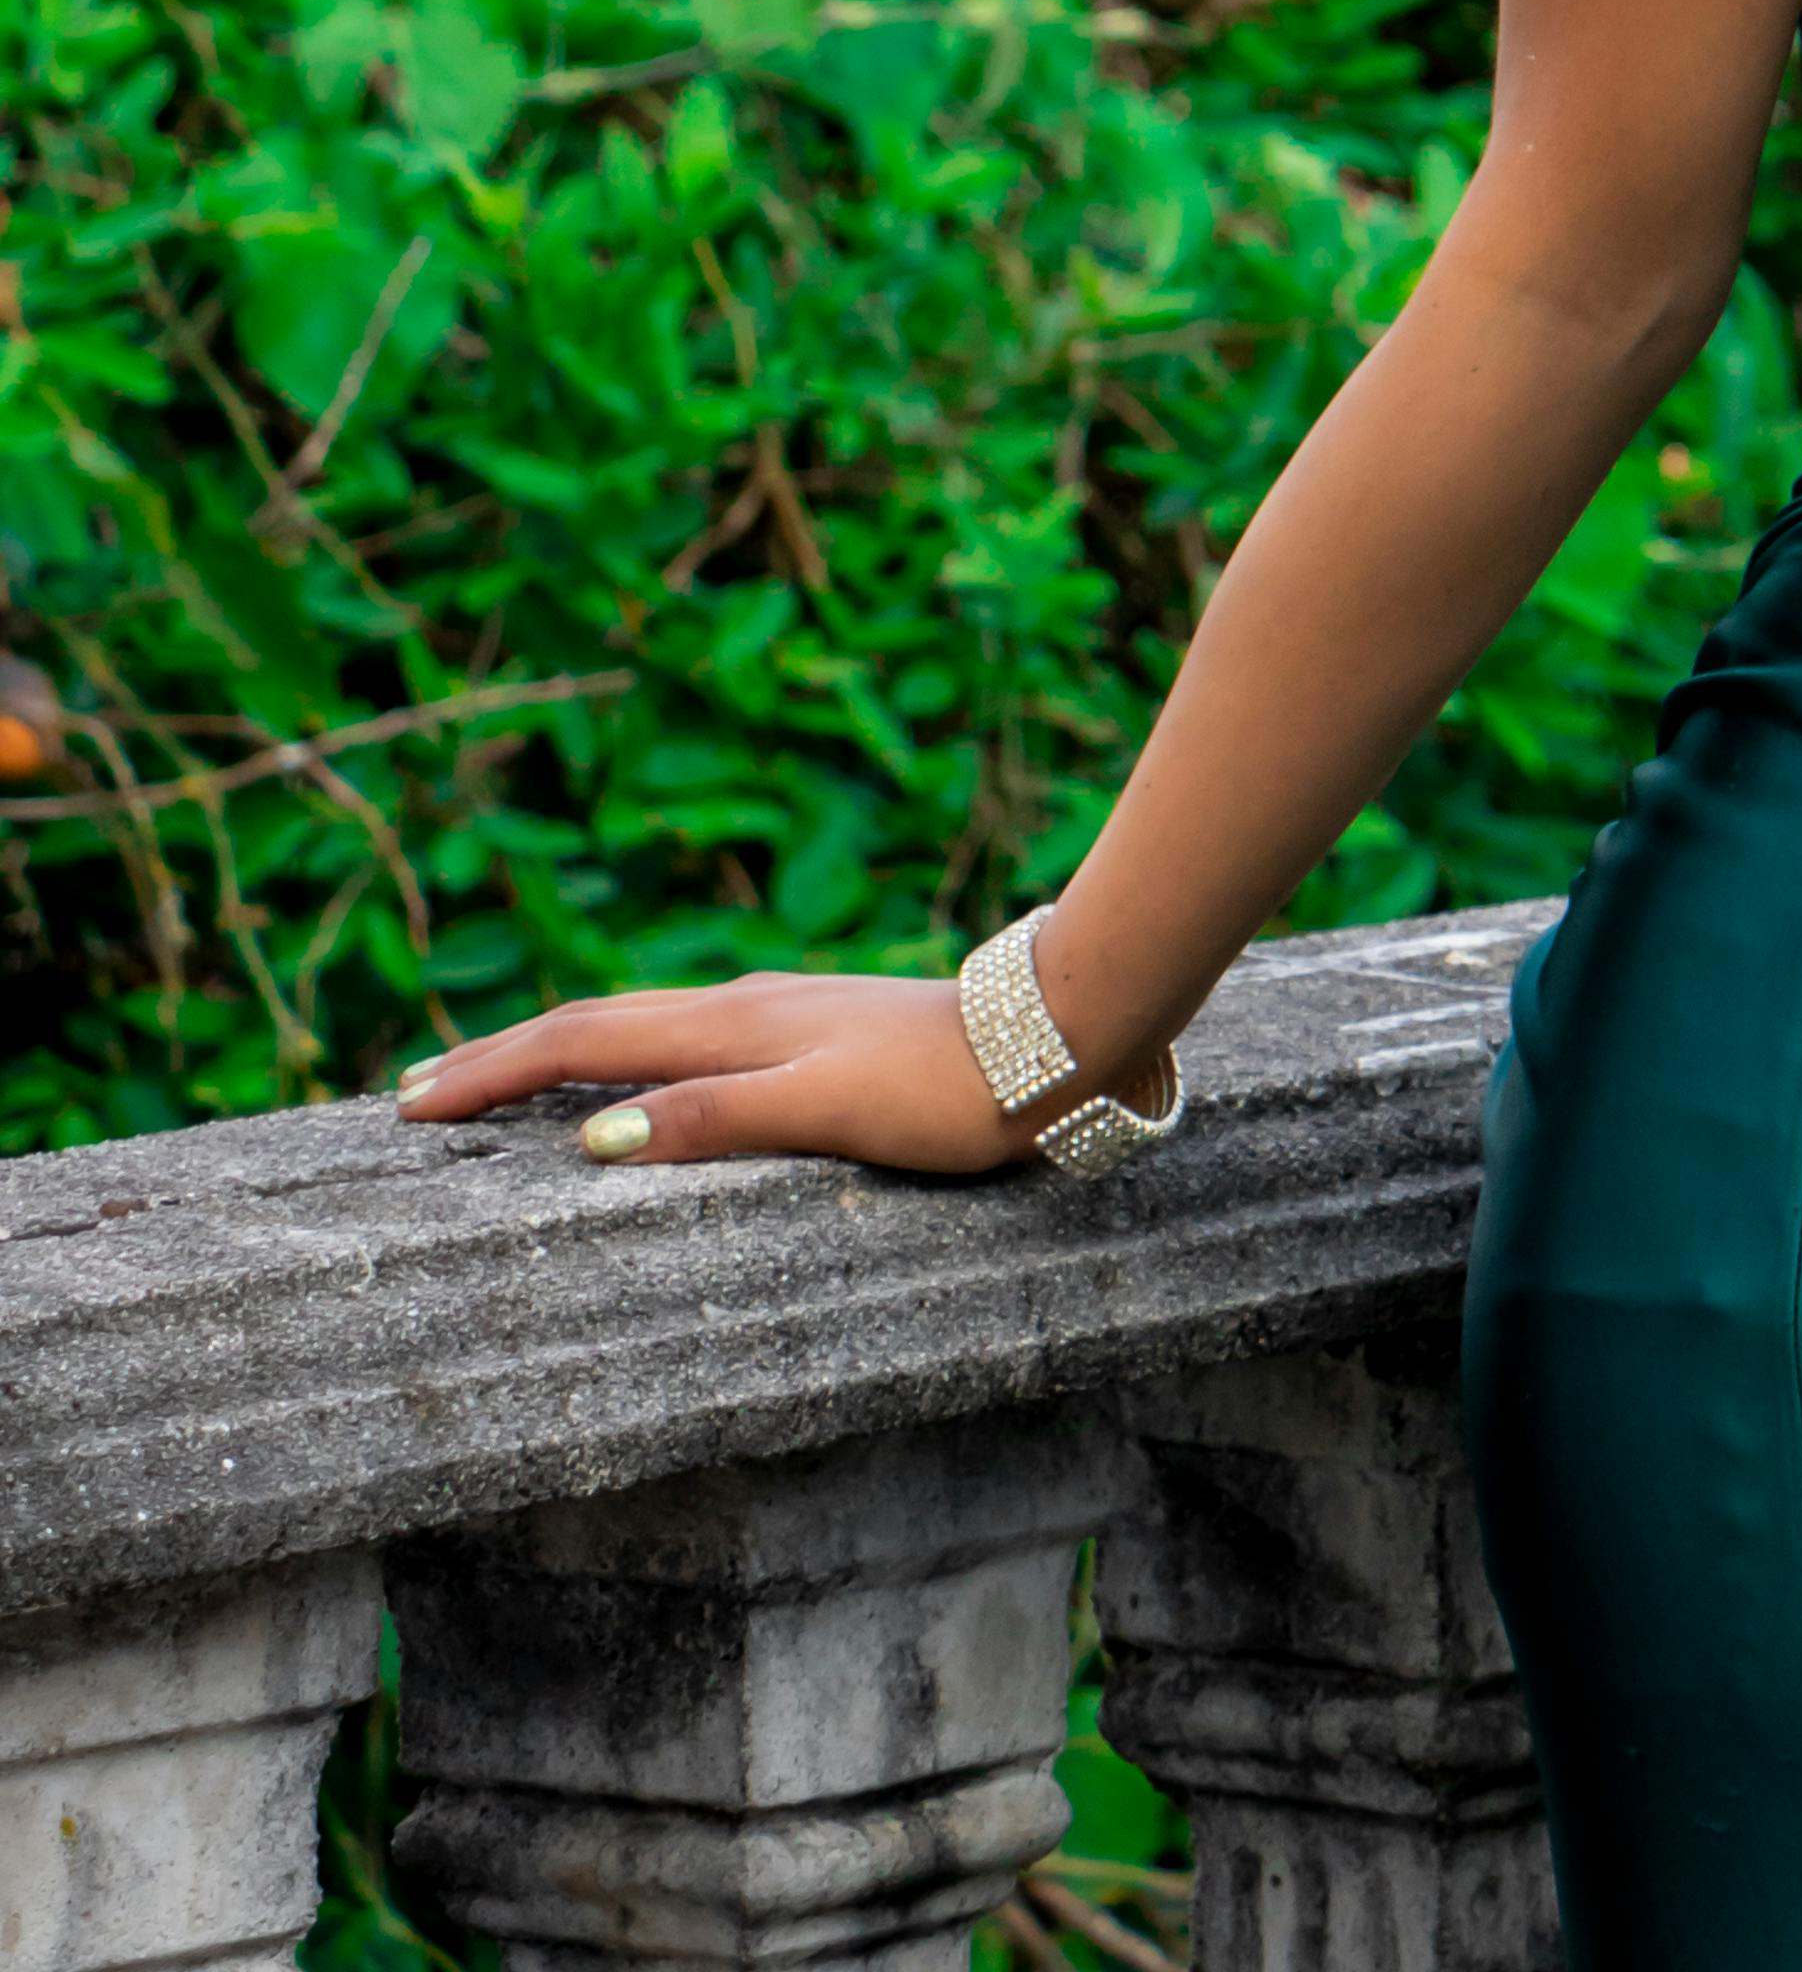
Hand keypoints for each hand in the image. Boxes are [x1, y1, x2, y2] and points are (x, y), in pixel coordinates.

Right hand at [389, 967, 1021, 1175]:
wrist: (1054, 1038)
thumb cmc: (946, 1091)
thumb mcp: (825, 1112)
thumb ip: (713, 1118)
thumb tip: (588, 1134)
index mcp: (731, 1025)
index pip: (582, 1043)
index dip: (491, 1074)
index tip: (406, 1104)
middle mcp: (742, 1008)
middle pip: (596, 1026)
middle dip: (500, 1059)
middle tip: (415, 1092)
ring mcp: (778, 1014)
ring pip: (639, 1027)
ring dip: (557, 1053)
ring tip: (498, 1082)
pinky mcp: (812, 1032)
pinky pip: (685, 1041)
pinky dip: (624, 1056)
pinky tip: (635, 1078)